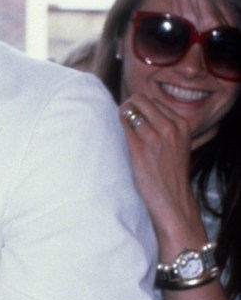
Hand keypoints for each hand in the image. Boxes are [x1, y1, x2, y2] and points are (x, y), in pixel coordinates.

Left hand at [118, 93, 202, 246]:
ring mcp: (154, 136)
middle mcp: (169, 126)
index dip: (140, 107)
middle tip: (122, 121)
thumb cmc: (170, 175)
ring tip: (119, 130)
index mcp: (181, 124)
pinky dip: (117, 128)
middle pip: (140, 99)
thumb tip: (139, 113)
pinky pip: (122, 126)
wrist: (172, 200)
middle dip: (128, 107)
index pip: (154, 100)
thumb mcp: (177, 145)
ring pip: (129, 109)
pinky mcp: (139, 147)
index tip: (133, 119)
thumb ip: (165, 128)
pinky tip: (117, 138)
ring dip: (120, 116)